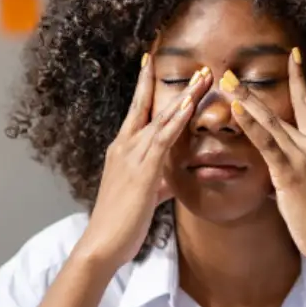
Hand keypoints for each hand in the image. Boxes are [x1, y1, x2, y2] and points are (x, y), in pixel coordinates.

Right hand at [77, 58, 211, 270]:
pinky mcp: (143, 171)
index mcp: (122, 151)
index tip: (152, 63)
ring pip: (160, 118)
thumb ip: (158, 182)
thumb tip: (172, 180)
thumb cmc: (120, 223)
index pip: (137, 112)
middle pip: (148, 106)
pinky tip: (190, 106)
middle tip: (194, 65)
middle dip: (170, 83)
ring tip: (203, 77)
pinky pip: (163, 139)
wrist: (102, 243)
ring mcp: (131, 156)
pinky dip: (177, 120)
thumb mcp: (143, 196)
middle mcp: (124, 147)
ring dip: (184, 96)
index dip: (146, 87)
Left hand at [225, 50, 305, 267]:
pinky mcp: (290, 172)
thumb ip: (293, 170)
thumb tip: (277, 168)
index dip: (299, 79)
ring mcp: (303, 156)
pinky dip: (251, 124)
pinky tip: (237, 110)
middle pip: (280, 110)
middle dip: (252, 90)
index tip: (293, 56)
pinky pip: (267, 143)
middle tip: (229, 72)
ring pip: (270, 121)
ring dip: (246, 99)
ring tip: (226, 82)